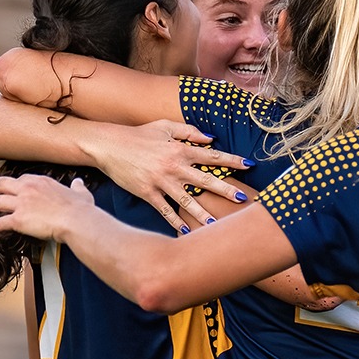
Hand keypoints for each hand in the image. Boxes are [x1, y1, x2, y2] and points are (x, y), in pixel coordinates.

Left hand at [0, 174, 95, 241]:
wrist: (75, 220)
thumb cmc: (80, 209)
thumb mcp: (81, 193)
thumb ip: (77, 187)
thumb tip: (79, 183)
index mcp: (41, 181)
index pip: (22, 179)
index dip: (14, 183)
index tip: (10, 184)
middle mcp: (27, 189)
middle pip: (2, 184)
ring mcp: (21, 203)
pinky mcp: (18, 219)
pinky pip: (1, 222)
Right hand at [84, 120, 252, 234]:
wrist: (110, 145)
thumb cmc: (139, 135)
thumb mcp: (165, 126)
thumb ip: (189, 131)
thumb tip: (211, 138)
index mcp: (180, 149)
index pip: (211, 155)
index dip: (231, 160)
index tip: (249, 165)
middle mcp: (174, 166)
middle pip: (205, 180)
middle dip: (226, 189)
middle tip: (244, 199)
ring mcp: (161, 181)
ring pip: (187, 200)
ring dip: (203, 213)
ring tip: (218, 225)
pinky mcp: (148, 193)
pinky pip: (165, 210)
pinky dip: (175, 222)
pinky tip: (187, 232)